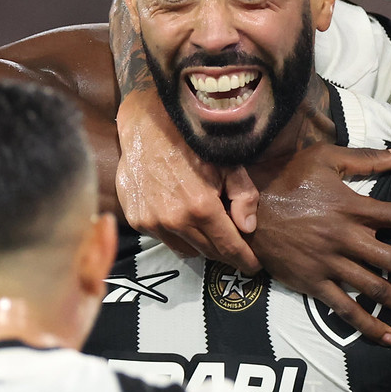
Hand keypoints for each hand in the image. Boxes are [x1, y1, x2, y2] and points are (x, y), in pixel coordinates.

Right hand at [114, 87, 259, 269]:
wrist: (146, 125)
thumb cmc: (191, 139)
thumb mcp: (228, 162)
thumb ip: (243, 196)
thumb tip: (248, 227)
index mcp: (201, 207)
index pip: (229, 248)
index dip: (245, 260)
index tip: (254, 266)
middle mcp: (175, 220)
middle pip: (208, 252)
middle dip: (225, 252)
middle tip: (235, 246)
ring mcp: (152, 222)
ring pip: (185, 249)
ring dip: (199, 244)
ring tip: (207, 228)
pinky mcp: (136, 219)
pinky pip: (163, 238)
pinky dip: (176, 233)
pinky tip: (180, 215)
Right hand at [248, 123, 390, 345]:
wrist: (242, 210)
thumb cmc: (284, 179)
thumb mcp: (324, 159)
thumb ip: (366, 159)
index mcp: (354, 207)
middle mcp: (347, 238)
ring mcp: (330, 264)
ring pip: (378, 291)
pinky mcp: (313, 283)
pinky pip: (344, 308)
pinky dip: (368, 324)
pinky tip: (390, 338)